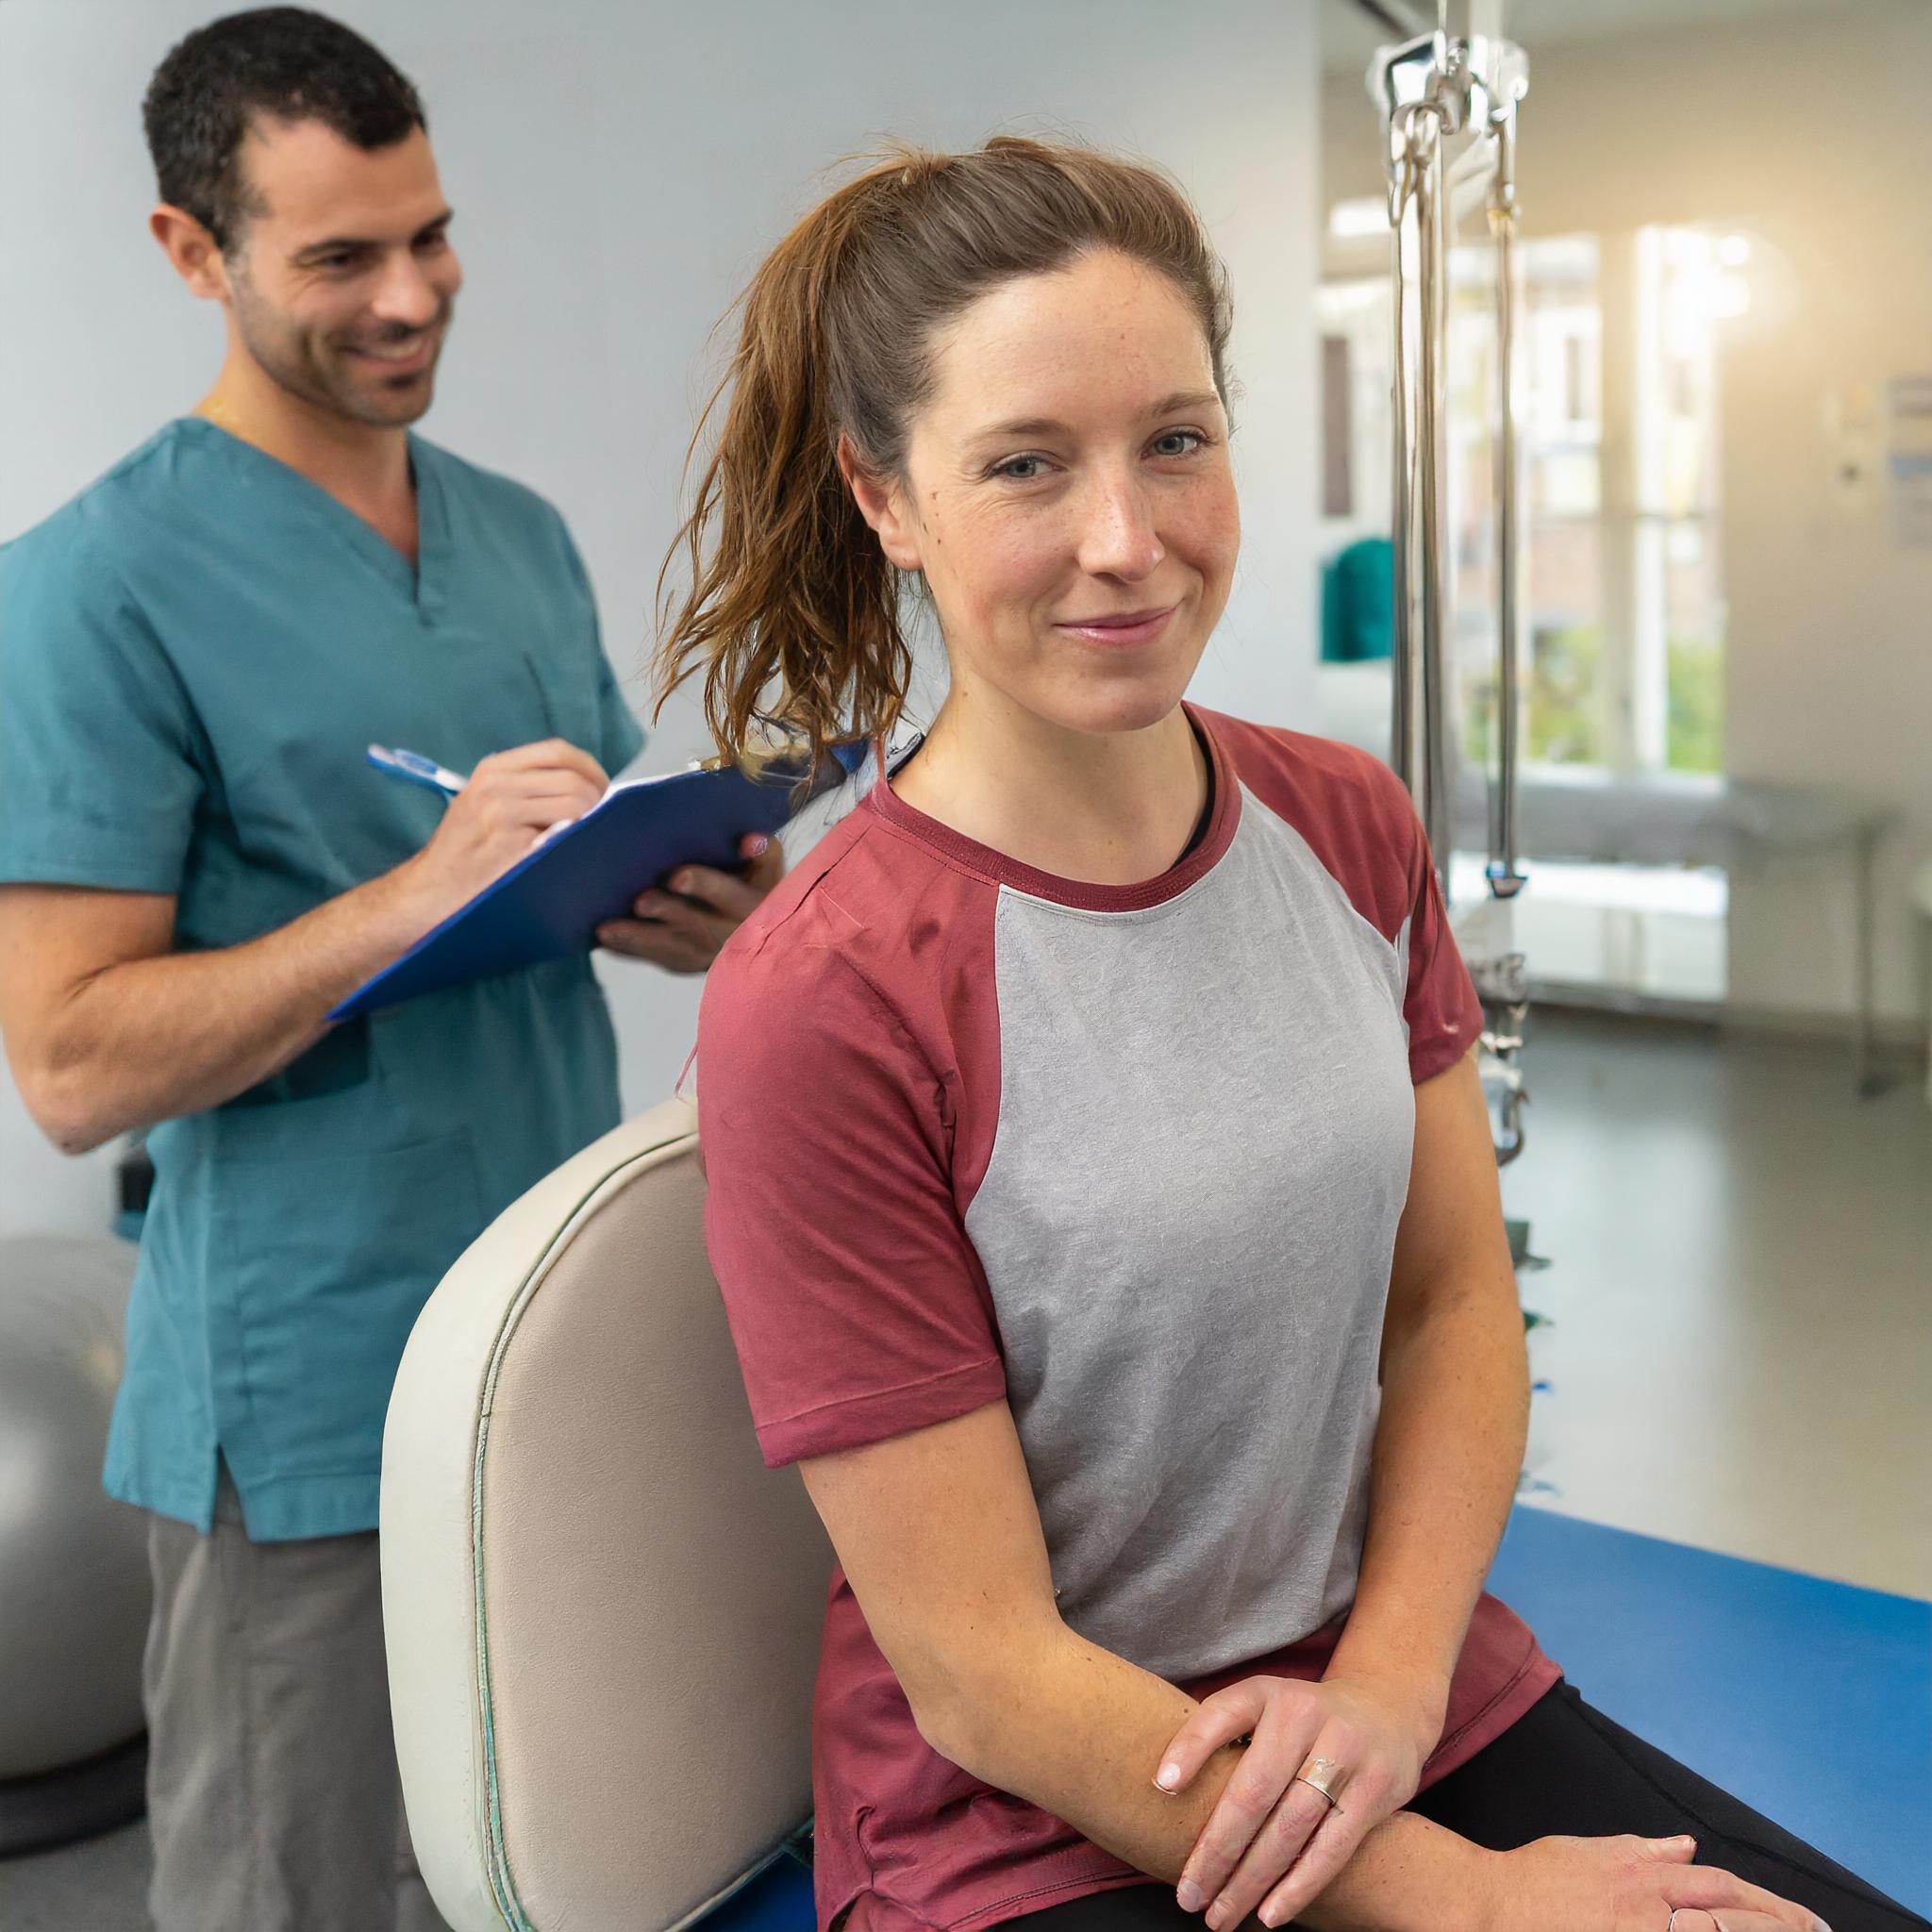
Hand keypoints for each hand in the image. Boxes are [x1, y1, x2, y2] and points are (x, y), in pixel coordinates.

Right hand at [397, 739, 607, 926]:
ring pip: (575, 804)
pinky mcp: (512, 847)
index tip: (601, 786)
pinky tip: (575, 851)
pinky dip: (578, 840)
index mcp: (492, 770)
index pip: (556, 751)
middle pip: (572, 778)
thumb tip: (581, 783)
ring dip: (592, 820)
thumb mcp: (481, 801)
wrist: (430, 888)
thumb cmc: (462, 849)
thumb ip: (521, 786)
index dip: (589, 766)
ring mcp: (503, 816)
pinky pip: (564, 835)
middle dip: (598, 797)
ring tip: (587, 835)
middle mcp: (496, 787)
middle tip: (602, 817)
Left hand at [596, 833, 784, 973]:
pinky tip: (604, 940)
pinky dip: (628, 950)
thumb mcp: (769, 869)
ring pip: (669, 949)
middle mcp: (728, 934)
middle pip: (694, 925)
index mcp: (751, 906)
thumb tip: (748, 840)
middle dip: (666, 913)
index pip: (729, 895)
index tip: (677, 877)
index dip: (705, 886)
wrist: (759, 934)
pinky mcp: (683, 963)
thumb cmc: (756, 887)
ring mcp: (704, 955)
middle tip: (640, 901)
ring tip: (606, 929)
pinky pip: (654, 958)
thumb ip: (764, 851)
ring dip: (637, 939)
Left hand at [1160, 1673, 1437, 1928]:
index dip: (1190, 1748)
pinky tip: (1269, 1914)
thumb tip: (1167, 1789)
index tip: (1162, 1787)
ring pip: (1290, 1828)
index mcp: (1267, 1693)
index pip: (1221, 1715)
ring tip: (1220, 1915)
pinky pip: (1331, 1848)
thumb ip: (1223, 1734)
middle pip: (1253, 1792)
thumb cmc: (1303, 1721)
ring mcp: (1344, 1752)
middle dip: (1217, 1850)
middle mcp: (1305, 1716)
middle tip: (1188, 1895)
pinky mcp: (1375, 1789)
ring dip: (1251, 1881)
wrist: (1386, 1711)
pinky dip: (1298, 1887)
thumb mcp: (1264, 1706)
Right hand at [1482, 1833, 1830, 1931]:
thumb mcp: (1592, 1852)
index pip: (1723, 1889)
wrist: (1491, 1907)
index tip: (1803, 1920)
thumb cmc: (1536, 1878)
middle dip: (1778, 1927)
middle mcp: (1650, 1913)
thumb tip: (1685, 1846)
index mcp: (1644, 1879)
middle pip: (1729, 1920)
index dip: (1768, 1904)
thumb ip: (1643, 1851)